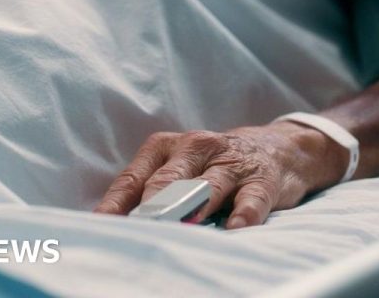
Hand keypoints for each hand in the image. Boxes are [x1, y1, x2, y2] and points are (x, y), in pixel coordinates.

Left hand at [94, 122, 348, 228]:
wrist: (278, 147)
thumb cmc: (213, 165)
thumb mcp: (178, 169)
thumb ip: (148, 193)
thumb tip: (110, 227)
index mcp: (165, 147)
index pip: (133, 179)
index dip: (115, 206)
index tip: (100, 230)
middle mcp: (195, 148)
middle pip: (166, 181)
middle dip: (151, 207)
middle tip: (137, 230)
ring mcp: (230, 162)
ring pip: (207, 185)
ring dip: (193, 206)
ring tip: (184, 226)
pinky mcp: (262, 177)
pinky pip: (251, 197)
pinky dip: (244, 213)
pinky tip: (236, 228)